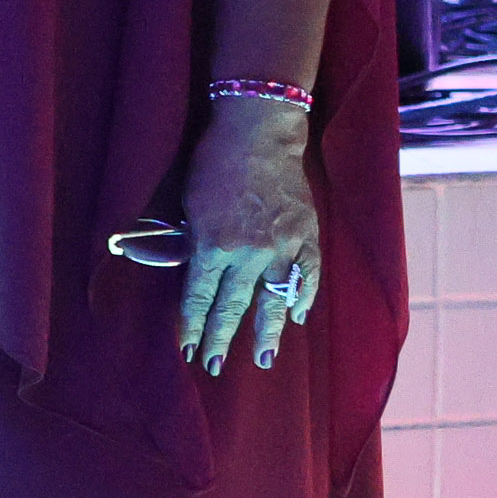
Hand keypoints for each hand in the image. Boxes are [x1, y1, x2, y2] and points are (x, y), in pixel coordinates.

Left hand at [178, 92, 321, 377]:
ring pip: (273, 300)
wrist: (258, 131)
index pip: (200, 297)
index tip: (188, 349)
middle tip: (213, 366)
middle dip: (220, 339)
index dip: (193, 325)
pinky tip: (298, 317)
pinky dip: (304, 297)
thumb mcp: (189, 204)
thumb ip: (195, 242)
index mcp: (212, 245)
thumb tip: (199, 273)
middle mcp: (247, 253)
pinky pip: (308, 276)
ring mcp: (281, 246)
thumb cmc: (214, 161)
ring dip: (267, 333)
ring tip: (263, 360)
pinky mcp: (306, 235)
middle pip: (232, 307)